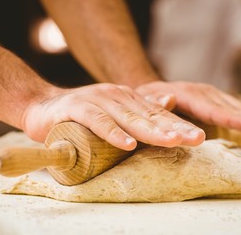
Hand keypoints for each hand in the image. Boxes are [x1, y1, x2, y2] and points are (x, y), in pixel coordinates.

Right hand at [21, 83, 204, 149]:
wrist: (41, 106)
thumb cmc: (81, 115)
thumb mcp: (113, 113)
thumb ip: (138, 111)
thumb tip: (169, 103)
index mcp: (128, 99)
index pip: (157, 114)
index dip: (178, 124)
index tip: (199, 137)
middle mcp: (117, 96)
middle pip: (149, 115)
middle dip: (174, 128)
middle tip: (196, 139)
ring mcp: (97, 99)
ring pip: (128, 117)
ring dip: (150, 131)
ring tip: (172, 141)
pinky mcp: (77, 108)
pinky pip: (98, 121)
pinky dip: (113, 133)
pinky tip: (127, 144)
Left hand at [136, 81, 240, 137]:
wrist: (147, 92)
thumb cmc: (144, 102)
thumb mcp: (143, 102)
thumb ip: (155, 103)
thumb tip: (168, 100)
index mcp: (183, 94)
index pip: (209, 108)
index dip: (230, 117)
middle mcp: (200, 92)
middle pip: (227, 107)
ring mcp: (208, 95)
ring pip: (233, 106)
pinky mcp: (212, 101)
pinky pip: (231, 109)